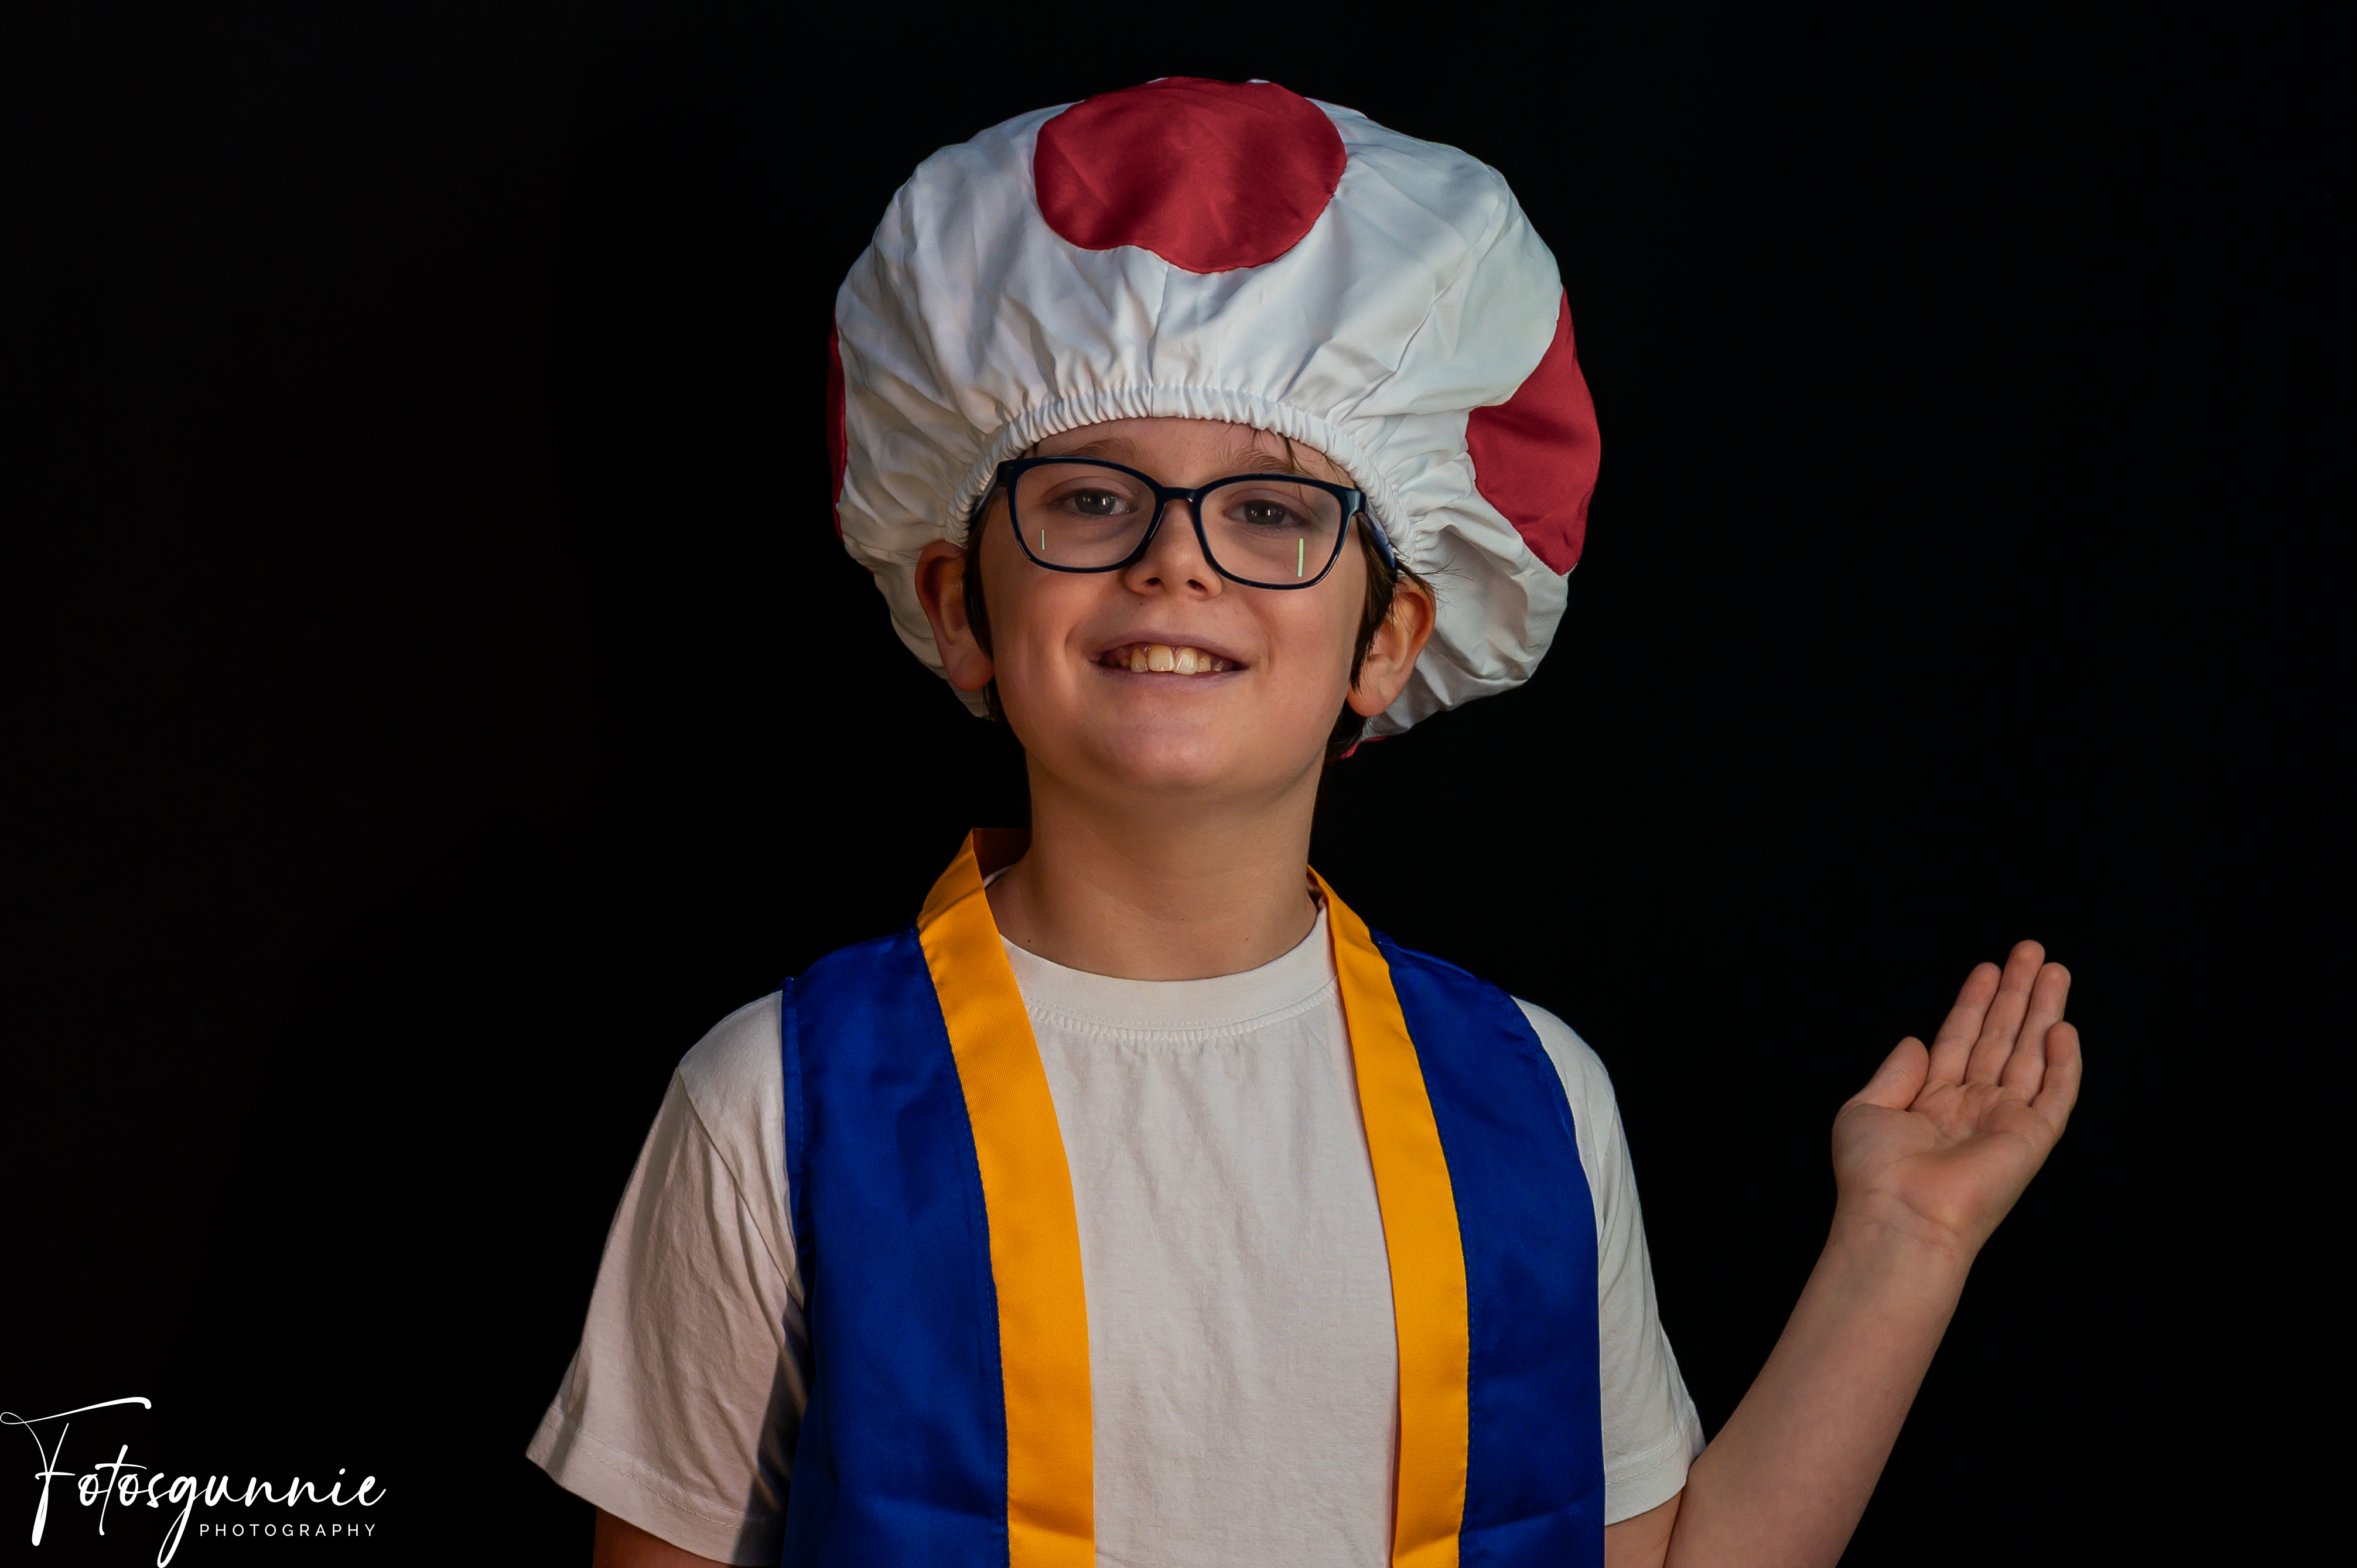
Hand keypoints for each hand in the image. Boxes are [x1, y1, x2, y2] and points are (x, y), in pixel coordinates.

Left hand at [1831, 942, 2083, 1259]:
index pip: (1959, 1039)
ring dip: (2044, 1012)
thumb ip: (1895, 1072)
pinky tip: (2063, 1028)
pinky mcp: (2032, 1139)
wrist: (1899, 1216)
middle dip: (2018, 994)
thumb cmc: (1873, 1172)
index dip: (1974, 1002)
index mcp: (1932, 1101)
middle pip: (2001, 1037)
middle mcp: (1972, 1107)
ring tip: (2055, 970)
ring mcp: (2004, 1121)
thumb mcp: (1865, 1109)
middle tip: (2032, 951)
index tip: (1987, 967)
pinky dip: (2063, 1063)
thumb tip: (1916, 1040)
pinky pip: (2056, 1094)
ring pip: (2031, 1055)